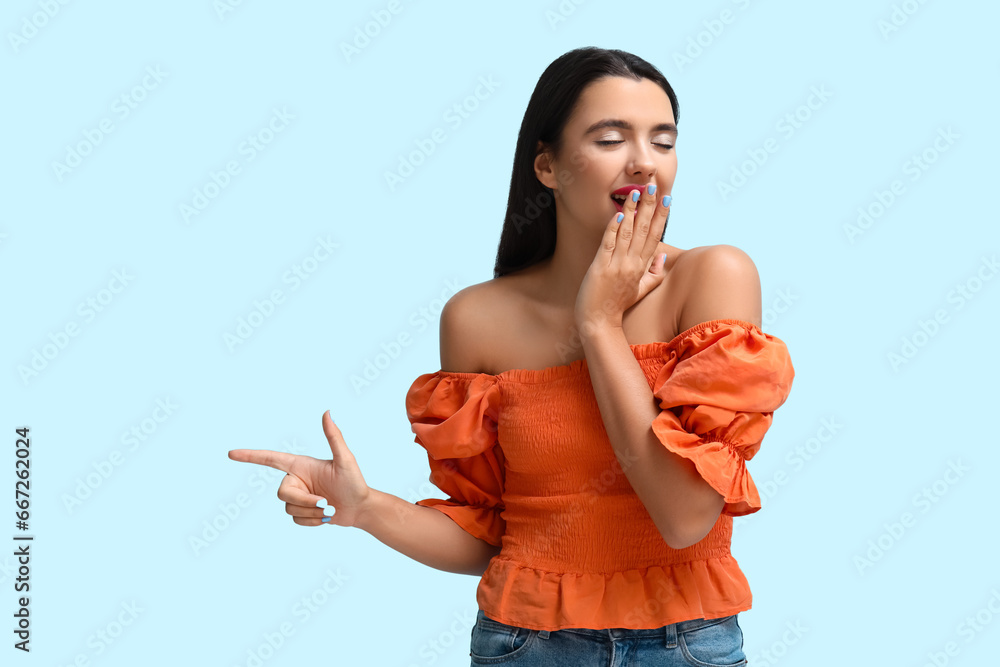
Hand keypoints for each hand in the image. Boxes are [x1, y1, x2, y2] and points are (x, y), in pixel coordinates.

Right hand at [227, 411, 370, 527]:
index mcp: (301, 465)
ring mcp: (298, 497)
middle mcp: (296, 480)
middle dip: (304, 501)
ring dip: (311, 513)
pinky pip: (296, 520)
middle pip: (282, 493)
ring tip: (329, 508)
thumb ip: (334, 437)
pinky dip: (312, 522)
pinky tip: (326, 517)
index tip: (231, 454)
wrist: (360, 508)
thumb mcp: (345, 459)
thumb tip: (327, 412)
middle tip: (326, 502)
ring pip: (289, 509)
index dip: (251, 456)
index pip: (270, 459)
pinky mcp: (301, 512)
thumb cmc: (355, 482)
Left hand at [574, 181, 671, 330]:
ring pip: (627, 234)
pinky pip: (608, 245)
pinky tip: (617, 215)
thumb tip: (662, 257)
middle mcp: (632, 264)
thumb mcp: (641, 291)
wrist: (599, 323)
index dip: (661, 217)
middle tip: (654, 186)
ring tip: (636, 193)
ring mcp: (616, 266)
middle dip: (649, 207)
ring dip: (631, 212)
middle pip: (644, 231)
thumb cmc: (617, 306)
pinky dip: (612, 230)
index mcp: (642, 268)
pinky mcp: (600, 268)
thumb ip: (654, 274)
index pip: (655, 237)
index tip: (667, 199)